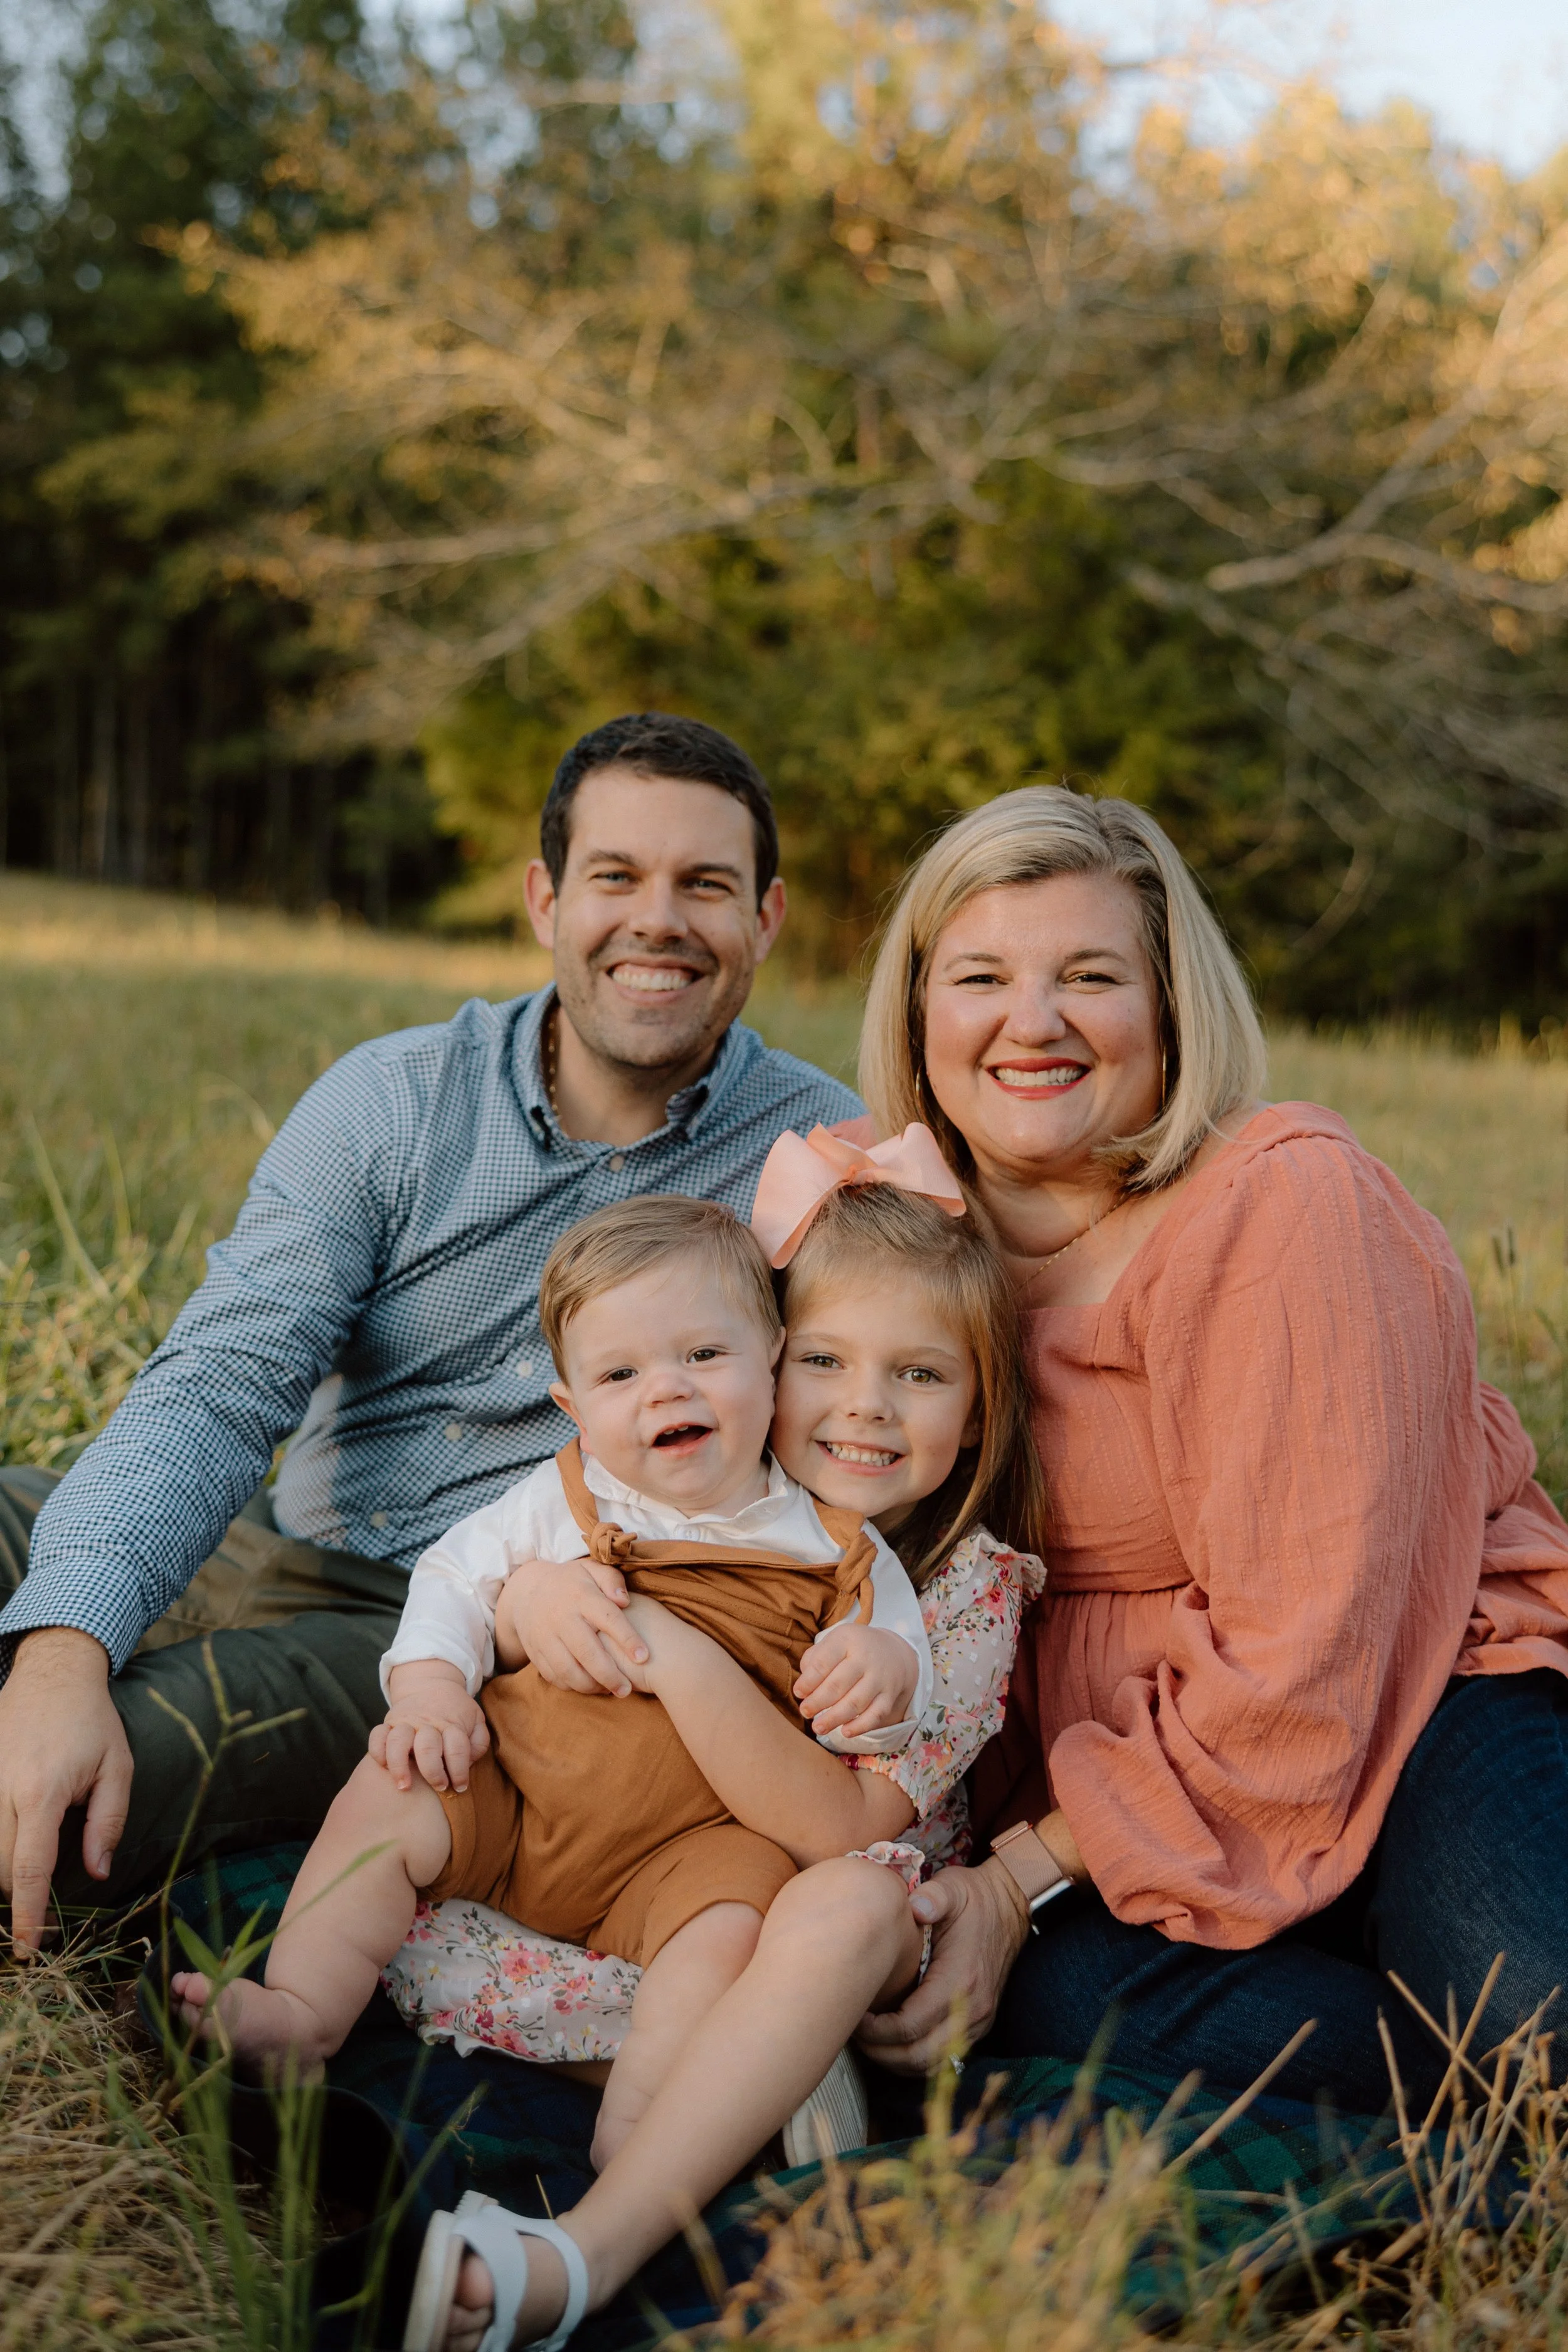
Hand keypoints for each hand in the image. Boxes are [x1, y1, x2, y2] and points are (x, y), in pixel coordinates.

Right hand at [0, 1627, 131, 1952]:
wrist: (52, 1675)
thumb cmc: (92, 1722)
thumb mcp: (118, 1768)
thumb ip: (108, 1823)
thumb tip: (95, 1872)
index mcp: (43, 1791)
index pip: (31, 1868)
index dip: (29, 1913)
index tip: (30, 1946)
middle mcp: (2, 1790)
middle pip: (2, 1868)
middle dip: (22, 1893)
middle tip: (43, 1904)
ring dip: (6, 1869)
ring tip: (29, 1869)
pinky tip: (14, 1843)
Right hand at [370, 1662, 490, 1791]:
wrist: (431, 1683)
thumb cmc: (455, 1710)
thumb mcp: (476, 1720)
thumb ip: (478, 1742)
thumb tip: (467, 1764)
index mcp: (451, 1723)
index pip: (457, 1748)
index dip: (460, 1771)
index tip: (460, 1787)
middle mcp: (427, 1722)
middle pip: (427, 1747)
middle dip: (433, 1772)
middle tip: (439, 1787)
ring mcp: (405, 1721)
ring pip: (398, 1741)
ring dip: (400, 1766)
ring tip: (404, 1786)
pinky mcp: (388, 1722)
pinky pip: (377, 1736)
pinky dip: (377, 1752)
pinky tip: (384, 1767)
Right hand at [493, 1555, 647, 1693]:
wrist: (526, 1592)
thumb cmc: (571, 1583)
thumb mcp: (590, 1570)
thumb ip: (611, 1580)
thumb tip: (624, 1601)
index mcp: (580, 1596)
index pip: (607, 1618)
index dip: (627, 1638)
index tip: (644, 1656)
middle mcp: (561, 1617)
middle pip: (586, 1652)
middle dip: (609, 1675)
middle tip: (627, 1690)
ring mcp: (545, 1637)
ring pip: (567, 1670)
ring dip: (590, 1686)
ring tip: (611, 1690)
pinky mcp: (535, 1652)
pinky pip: (553, 1676)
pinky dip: (572, 1686)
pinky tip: (590, 1687)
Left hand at [795, 1624, 917, 1740]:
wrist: (892, 1651)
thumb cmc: (852, 1650)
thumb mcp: (833, 1643)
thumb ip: (814, 1660)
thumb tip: (804, 1688)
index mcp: (846, 1640)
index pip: (823, 1662)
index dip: (808, 1681)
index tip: (798, 1693)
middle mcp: (865, 1657)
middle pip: (838, 1684)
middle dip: (817, 1701)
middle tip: (805, 1712)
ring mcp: (880, 1677)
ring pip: (855, 1702)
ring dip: (834, 1718)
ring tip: (818, 1727)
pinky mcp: (889, 1695)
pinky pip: (876, 1715)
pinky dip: (860, 1726)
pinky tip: (845, 1732)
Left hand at [854, 1859, 1028, 2074]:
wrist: (1010, 1906)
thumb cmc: (975, 1898)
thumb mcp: (953, 1887)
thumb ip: (934, 1896)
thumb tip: (915, 1907)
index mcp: (960, 1980)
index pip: (911, 2026)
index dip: (877, 2029)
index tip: (856, 2013)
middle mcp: (973, 2010)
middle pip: (918, 2056)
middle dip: (880, 2051)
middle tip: (854, 2032)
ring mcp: (978, 2021)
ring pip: (931, 2064)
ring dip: (896, 2060)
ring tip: (869, 2039)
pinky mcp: (978, 2024)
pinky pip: (943, 2057)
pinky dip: (915, 2058)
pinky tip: (894, 2041)